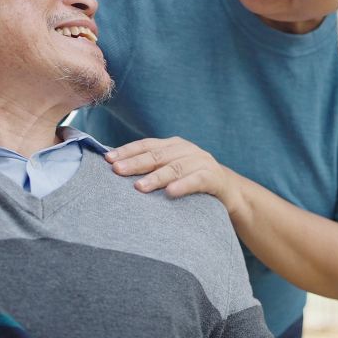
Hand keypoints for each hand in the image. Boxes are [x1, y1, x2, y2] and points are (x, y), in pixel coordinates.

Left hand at [106, 136, 233, 206]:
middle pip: (157, 154)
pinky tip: (170, 193)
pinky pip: (197, 180)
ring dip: (156, 177)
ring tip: (139, 187)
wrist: (230, 193)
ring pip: (175, 167)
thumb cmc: (191, 183)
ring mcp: (201, 161)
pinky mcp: (214, 177)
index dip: (127, 151)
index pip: (146, 145)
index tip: (108, 159)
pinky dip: (183, 185)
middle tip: (117, 170)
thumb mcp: (172, 171)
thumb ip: (152, 168)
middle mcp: (186, 149)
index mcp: (173, 145)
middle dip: (135, 162)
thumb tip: (115, 171)